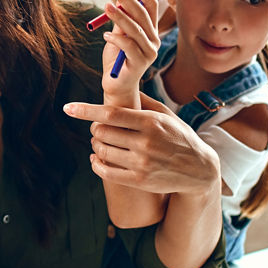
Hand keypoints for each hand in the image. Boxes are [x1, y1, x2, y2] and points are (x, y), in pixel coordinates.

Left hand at [64, 93, 220, 197]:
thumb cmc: (179, 137)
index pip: (110, 114)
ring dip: (96, 145)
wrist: (198, 170)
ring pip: (101, 151)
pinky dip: (96, 164)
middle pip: (102, 132)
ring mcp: (142, 163)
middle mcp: (146, 142)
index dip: (86, 110)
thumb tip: (122, 87)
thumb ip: (144, 102)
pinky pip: (105, 172)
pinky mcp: (139, 181)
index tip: (68, 108)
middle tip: (98, 128)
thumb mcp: (167, 115)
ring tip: (100, 142)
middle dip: (95, 128)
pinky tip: (96, 158)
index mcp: (150, 122)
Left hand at [100, 0, 161, 102]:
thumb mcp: (117, 36)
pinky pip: (128, 45)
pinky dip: (116, 39)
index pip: (151, 7)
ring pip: (135, 29)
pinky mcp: (140, 63)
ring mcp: (149, 52)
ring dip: (120, 16)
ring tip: (106, 7)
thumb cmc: (116, 59)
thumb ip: (121, 21)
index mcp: (150, 31)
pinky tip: (106, 36)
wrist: (115, 84)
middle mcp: (154, 40)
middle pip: (143, 15)